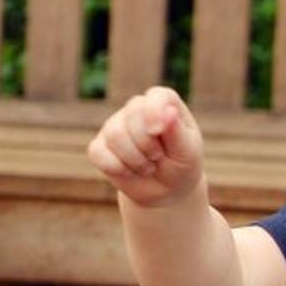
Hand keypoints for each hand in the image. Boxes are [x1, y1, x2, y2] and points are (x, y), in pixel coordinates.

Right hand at [86, 86, 205, 207]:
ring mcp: (115, 125)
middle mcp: (137, 108)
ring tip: (148, 166)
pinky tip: (129, 172)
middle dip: (148, 145)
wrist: (166, 189)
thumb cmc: (181, 165)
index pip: (156, 96)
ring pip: (115, 134)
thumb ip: (178, 131)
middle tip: (159, 158)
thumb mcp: (187, 152)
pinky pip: (98, 152)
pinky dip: (117, 168)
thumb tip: (170, 111)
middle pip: (132, 116)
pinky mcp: (99, 145)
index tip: (158, 132)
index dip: (155, 111)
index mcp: (164, 103)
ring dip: (135, 160)